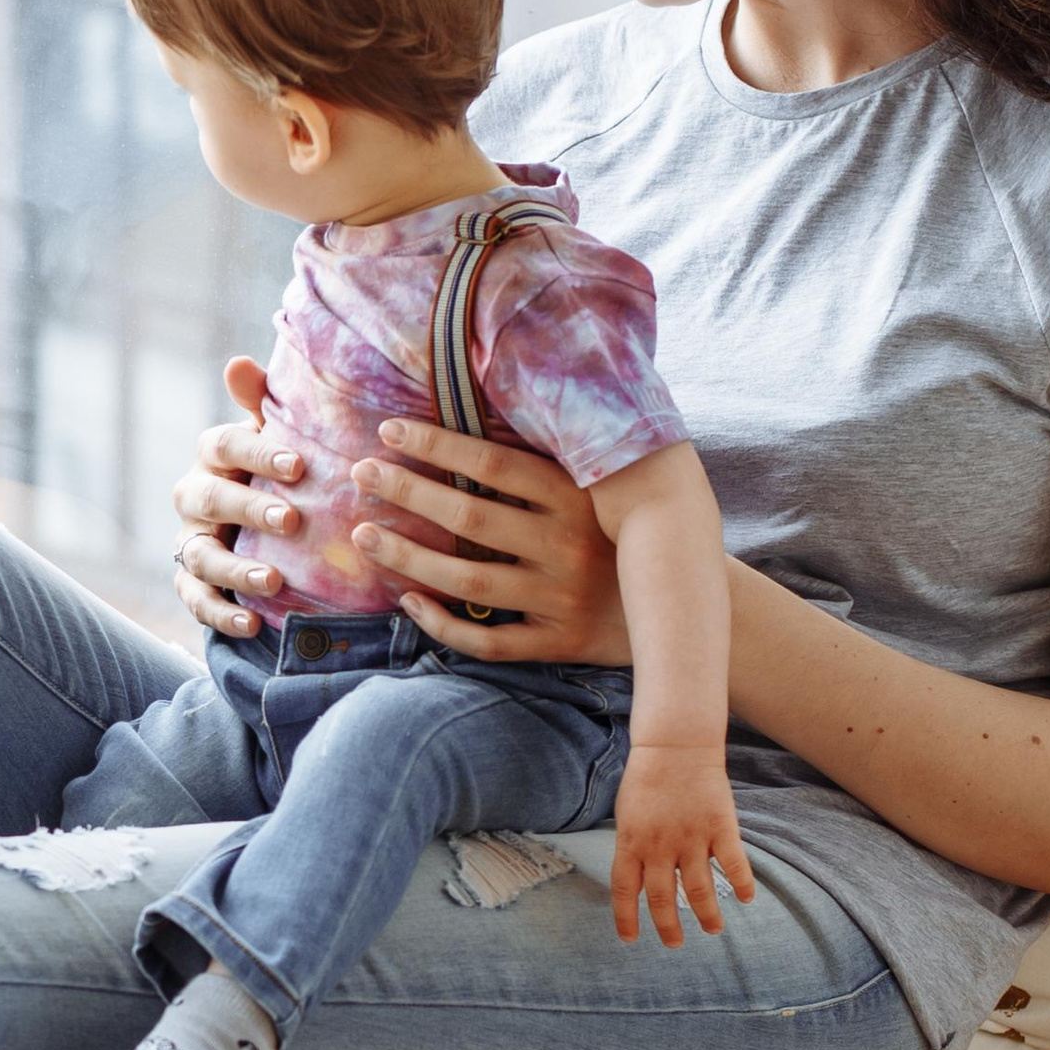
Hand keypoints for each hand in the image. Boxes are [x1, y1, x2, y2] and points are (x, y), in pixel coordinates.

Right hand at [170, 359, 307, 636]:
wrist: (261, 523)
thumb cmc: (275, 469)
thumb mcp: (275, 435)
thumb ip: (263, 403)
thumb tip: (238, 363)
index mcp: (214, 454)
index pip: (225, 443)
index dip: (259, 452)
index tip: (298, 464)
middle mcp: (194, 495)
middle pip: (211, 499)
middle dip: (249, 509)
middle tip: (291, 520)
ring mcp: (190, 540)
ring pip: (201, 555)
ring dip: (235, 570)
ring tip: (274, 583)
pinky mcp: (191, 582)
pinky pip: (196, 600)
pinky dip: (220, 614)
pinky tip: (253, 624)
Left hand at [346, 421, 633, 663]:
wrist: (689, 600)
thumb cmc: (625, 530)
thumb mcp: (601, 485)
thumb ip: (551, 456)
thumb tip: (476, 406)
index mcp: (579, 497)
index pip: (494, 462)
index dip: (437, 445)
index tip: (388, 430)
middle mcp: (570, 546)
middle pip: (470, 518)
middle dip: (407, 493)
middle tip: (360, 474)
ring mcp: (562, 599)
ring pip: (468, 582)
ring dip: (407, 558)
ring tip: (364, 536)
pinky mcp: (559, 643)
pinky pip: (489, 643)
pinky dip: (442, 625)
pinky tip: (407, 601)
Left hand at [610, 744, 756, 947]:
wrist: (675, 747)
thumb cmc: (647, 781)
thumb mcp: (627, 816)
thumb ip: (632, 848)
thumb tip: (636, 881)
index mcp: (631, 843)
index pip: (624, 891)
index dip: (626, 919)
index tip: (631, 940)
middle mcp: (659, 847)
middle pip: (662, 898)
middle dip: (668, 927)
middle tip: (674, 944)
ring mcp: (691, 838)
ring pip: (699, 890)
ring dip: (707, 915)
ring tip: (712, 929)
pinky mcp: (720, 828)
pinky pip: (734, 864)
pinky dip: (743, 884)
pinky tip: (747, 899)